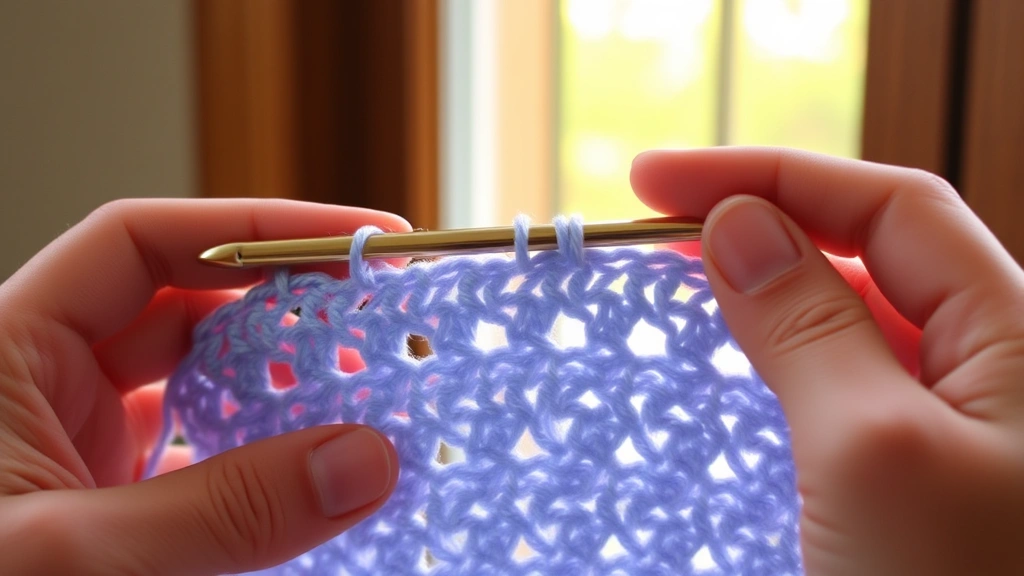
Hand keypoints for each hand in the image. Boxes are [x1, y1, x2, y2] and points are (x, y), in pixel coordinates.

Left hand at [0, 199, 405, 574]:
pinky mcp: (112, 501)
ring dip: (286, 384)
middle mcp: (45, 383)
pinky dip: (265, 455)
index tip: (358, 243)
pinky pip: (204, 454)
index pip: (141, 246)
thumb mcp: (80, 558)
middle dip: (287, 306)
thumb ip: (225, 508)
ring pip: (203, 382)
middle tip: (383, 318)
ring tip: (369, 391)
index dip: (253, 230)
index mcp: (6, 349)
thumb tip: (369, 458)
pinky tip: (317, 469)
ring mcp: (81, 444)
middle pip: (187, 304)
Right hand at [631, 147, 1023, 574]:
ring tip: (670, 303)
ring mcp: (948, 433)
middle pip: (865, 258)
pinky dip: (766, 382)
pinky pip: (832, 403)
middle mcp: (992, 372)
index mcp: (1021, 336)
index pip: (887, 206)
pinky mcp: (904, 486)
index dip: (771, 174)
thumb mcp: (874, 451)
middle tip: (652, 241)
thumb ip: (811, 324)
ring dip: (755, 307)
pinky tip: (717, 391)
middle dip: (758, 231)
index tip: (654, 180)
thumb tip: (739, 224)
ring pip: (843, 332)